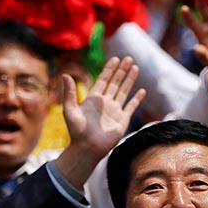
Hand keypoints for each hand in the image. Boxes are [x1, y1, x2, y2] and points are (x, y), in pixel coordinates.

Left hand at [55, 57, 146, 188]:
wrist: (87, 148)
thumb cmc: (76, 131)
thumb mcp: (69, 110)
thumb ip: (69, 93)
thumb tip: (65, 75)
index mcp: (93, 99)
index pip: (103, 80)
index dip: (109, 69)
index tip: (115, 59)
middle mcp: (105, 103)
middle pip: (115, 83)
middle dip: (121, 71)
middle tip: (128, 58)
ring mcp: (115, 111)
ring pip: (124, 91)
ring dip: (129, 80)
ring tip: (135, 67)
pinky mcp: (122, 120)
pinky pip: (131, 107)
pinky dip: (137, 99)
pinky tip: (142, 90)